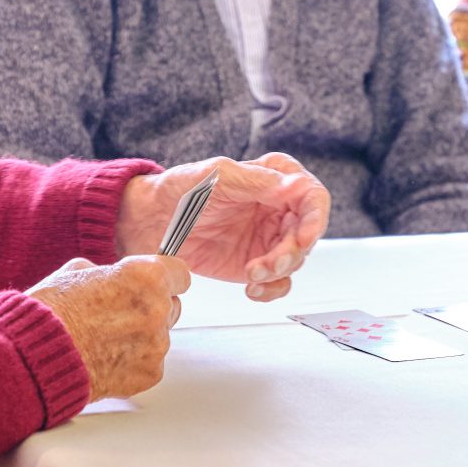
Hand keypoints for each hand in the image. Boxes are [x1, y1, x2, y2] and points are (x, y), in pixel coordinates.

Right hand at [28, 256, 189, 400]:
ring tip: (103, 340)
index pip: (180, 273)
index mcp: (145, 277)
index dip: (166, 278)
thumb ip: (108, 273)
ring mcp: (155, 345)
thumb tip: (113, 277)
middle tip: (119, 314)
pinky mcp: (149, 375)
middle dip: (152, 308)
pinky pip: (150, 364)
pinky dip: (133, 363)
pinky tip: (105, 358)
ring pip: (160, 337)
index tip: (159, 283)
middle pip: (172, 306)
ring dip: (141, 337)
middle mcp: (156, 310)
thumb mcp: (76, 272)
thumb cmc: (50, 314)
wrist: (34, 358)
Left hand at [118, 155, 329, 302]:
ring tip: (251, 273)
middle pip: (307, 233)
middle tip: (269, 264)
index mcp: (274, 178)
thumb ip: (257, 182)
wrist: (152, 222)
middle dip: (292, 252)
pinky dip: (272, 289)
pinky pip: (280, 281)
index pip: (312, 196)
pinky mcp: (257, 263)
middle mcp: (278, 208)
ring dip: (278, 271)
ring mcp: (269, 237)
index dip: (315, 218)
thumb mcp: (217, 177)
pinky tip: (252, 288)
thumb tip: (296, 187)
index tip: (302, 238)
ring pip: (296, 259)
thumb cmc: (181, 189)